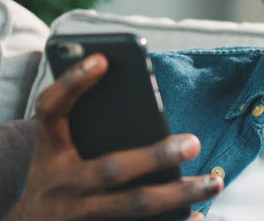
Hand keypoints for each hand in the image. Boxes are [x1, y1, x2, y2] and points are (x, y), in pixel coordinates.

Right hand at [4, 54, 221, 220]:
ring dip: (178, 194)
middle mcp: (60, 182)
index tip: (103, 58)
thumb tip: (146, 103)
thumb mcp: (56, 151)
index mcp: (49, 151)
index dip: (72, 84)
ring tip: (214, 182)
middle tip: (194, 142)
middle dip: (155, 156)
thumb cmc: (55, 179)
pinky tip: (198, 214)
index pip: (50, 110)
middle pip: (111, 168)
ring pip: (133, 205)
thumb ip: (85, 124)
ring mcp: (77, 214)